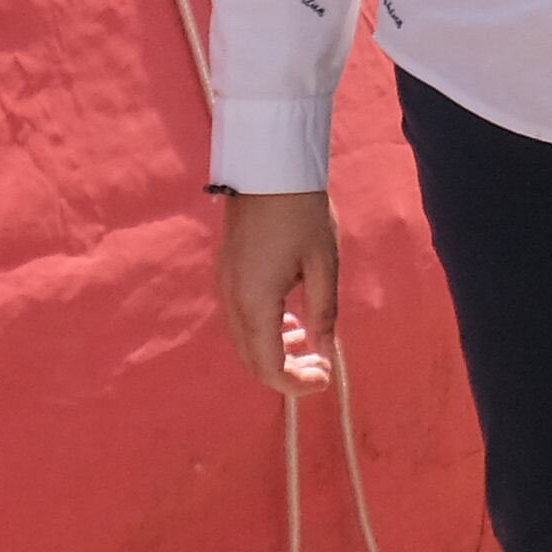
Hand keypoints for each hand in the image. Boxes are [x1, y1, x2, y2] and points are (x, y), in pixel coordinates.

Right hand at [215, 189, 340, 395]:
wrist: (268, 167)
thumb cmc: (303, 212)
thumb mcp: (323, 263)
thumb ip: (324, 312)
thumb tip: (325, 349)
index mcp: (255, 304)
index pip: (269, 367)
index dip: (296, 384)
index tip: (326, 379)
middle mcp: (232, 301)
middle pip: (251, 360)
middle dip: (285, 373)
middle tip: (321, 367)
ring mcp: (224, 286)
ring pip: (243, 341)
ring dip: (273, 352)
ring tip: (307, 343)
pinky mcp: (226, 273)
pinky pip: (240, 318)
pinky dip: (263, 331)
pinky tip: (290, 320)